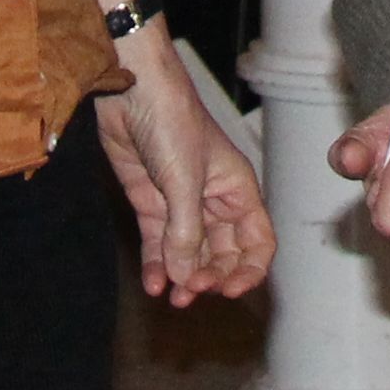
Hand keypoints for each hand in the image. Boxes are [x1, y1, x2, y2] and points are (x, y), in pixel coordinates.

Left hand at [94, 46, 274, 305]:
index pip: (257, 241)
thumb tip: (186, 278)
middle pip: (223, 254)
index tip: (229, 292)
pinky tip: (153, 284)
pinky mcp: (151, 202)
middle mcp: (213, 200)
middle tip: (192, 292)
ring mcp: (181, 203)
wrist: (131, 91)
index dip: (249, 270)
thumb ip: (186, 232)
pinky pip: (159, 243)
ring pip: (190, 253)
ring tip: (173, 298)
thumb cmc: (171, 121)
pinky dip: (157, 265)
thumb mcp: (184, 181)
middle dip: (211, 277)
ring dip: (184, 277)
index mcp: (237, 190)